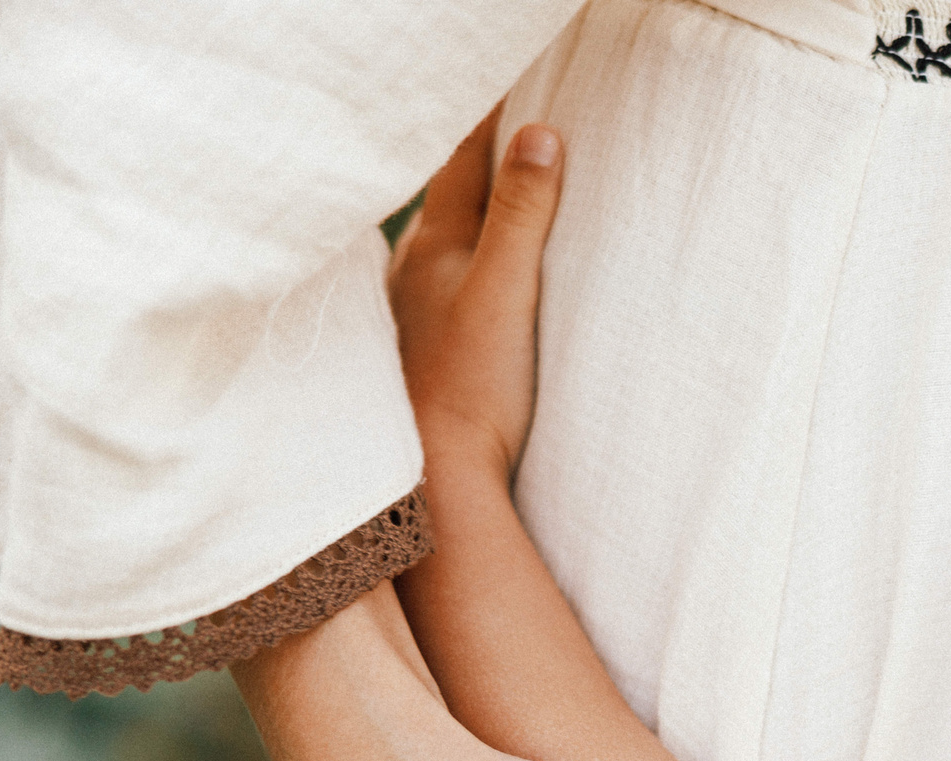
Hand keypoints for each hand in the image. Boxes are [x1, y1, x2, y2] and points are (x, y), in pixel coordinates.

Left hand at [388, 111, 557, 482]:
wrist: (441, 478)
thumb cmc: (471, 386)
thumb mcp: (506, 290)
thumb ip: (522, 213)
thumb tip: (540, 134)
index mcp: (431, 247)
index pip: (462, 159)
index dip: (494, 120)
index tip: (524, 92)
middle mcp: (410, 273)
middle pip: (449, 196)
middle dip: (484, 163)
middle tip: (521, 134)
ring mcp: (413, 315)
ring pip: (445, 243)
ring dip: (475, 217)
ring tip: (508, 200)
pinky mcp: (425, 355)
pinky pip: (447, 287)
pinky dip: (469, 266)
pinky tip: (479, 284)